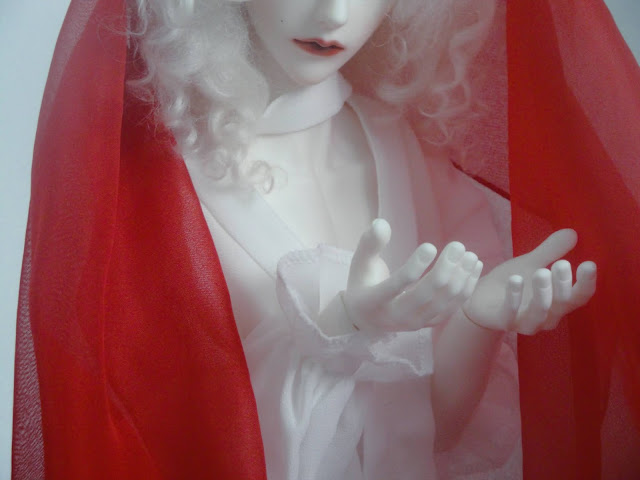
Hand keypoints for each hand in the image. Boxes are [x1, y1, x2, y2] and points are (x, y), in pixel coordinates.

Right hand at [338, 219, 482, 332]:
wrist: (366, 319)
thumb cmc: (363, 283)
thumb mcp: (360, 262)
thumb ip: (370, 243)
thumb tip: (382, 223)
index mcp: (374, 301)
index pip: (398, 285)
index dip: (416, 266)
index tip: (430, 246)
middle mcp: (396, 316)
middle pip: (427, 294)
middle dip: (446, 269)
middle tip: (457, 246)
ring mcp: (414, 323)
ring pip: (444, 302)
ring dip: (460, 278)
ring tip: (469, 255)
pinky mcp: (428, 324)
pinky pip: (452, 308)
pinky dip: (466, 288)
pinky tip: (474, 269)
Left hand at [463, 229, 596, 334]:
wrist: (479, 299)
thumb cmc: (511, 283)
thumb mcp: (531, 264)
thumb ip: (551, 251)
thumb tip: (572, 232)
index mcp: (558, 302)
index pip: (578, 297)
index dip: (585, 283)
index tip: (589, 264)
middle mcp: (546, 316)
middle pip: (561, 305)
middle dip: (562, 285)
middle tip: (562, 264)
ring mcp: (525, 322)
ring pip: (539, 312)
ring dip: (542, 293)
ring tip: (541, 271)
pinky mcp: (502, 322)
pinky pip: (510, 314)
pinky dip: (513, 297)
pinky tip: (515, 279)